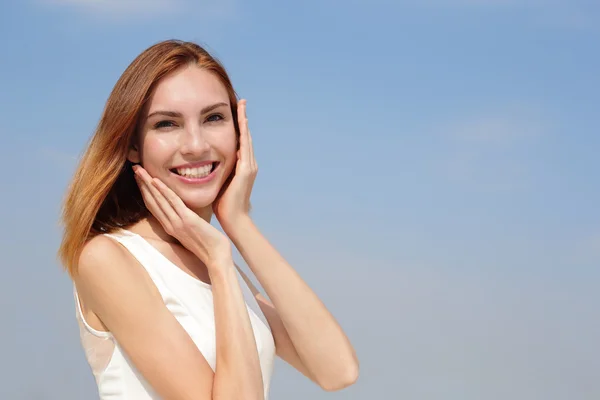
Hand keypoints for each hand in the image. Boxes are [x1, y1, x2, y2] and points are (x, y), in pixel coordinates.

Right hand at [133, 165, 231, 268]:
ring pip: (158, 199)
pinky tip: (156, 180)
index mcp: (170, 227)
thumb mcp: (192, 231)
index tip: (139, 178)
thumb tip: (184, 211)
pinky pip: (173, 202)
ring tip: (140, 170)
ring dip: (148, 183)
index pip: (153, 206)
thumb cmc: (208, 244)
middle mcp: (170, 224)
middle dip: (142, 184)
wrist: (216, 257)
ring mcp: (177, 223)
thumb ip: (185, 221)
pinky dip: (163, 191)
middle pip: (151, 201)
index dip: (145, 191)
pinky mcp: (187, 220)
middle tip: (135, 168)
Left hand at [213, 99, 257, 231]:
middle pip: (245, 136)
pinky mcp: (246, 170)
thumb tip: (204, 167)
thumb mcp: (219, 184)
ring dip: (244, 121)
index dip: (238, 127)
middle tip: (241, 102)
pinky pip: (245, 146)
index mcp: (241, 167)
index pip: (239, 142)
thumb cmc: (223, 205)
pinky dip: (243, 132)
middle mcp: (248, 164)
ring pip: (247, 138)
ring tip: (242, 106)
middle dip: (243, 118)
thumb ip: (215, 174)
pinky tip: (241, 121)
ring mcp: (249, 166)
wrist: (233, 219)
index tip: (234, 112)